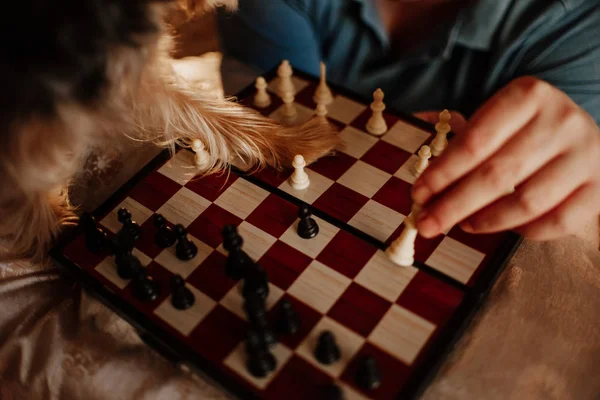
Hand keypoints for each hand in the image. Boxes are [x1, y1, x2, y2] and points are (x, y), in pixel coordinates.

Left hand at [412, 77, 599, 239]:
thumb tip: (422, 190)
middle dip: (454, 204)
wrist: (583, 130)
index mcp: (527, 96)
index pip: (475, 142)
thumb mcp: (495, 119)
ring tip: (463, 225)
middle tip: (428, 223)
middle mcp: (560, 121)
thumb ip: (461, 145)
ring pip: (526, 202)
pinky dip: (524, 231)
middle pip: (497, 175)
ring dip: (486, 221)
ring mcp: (585, 155)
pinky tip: (503, 227)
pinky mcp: (598, 187)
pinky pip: (557, 221)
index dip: (442, 173)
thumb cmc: (525, 129)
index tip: (418, 194)